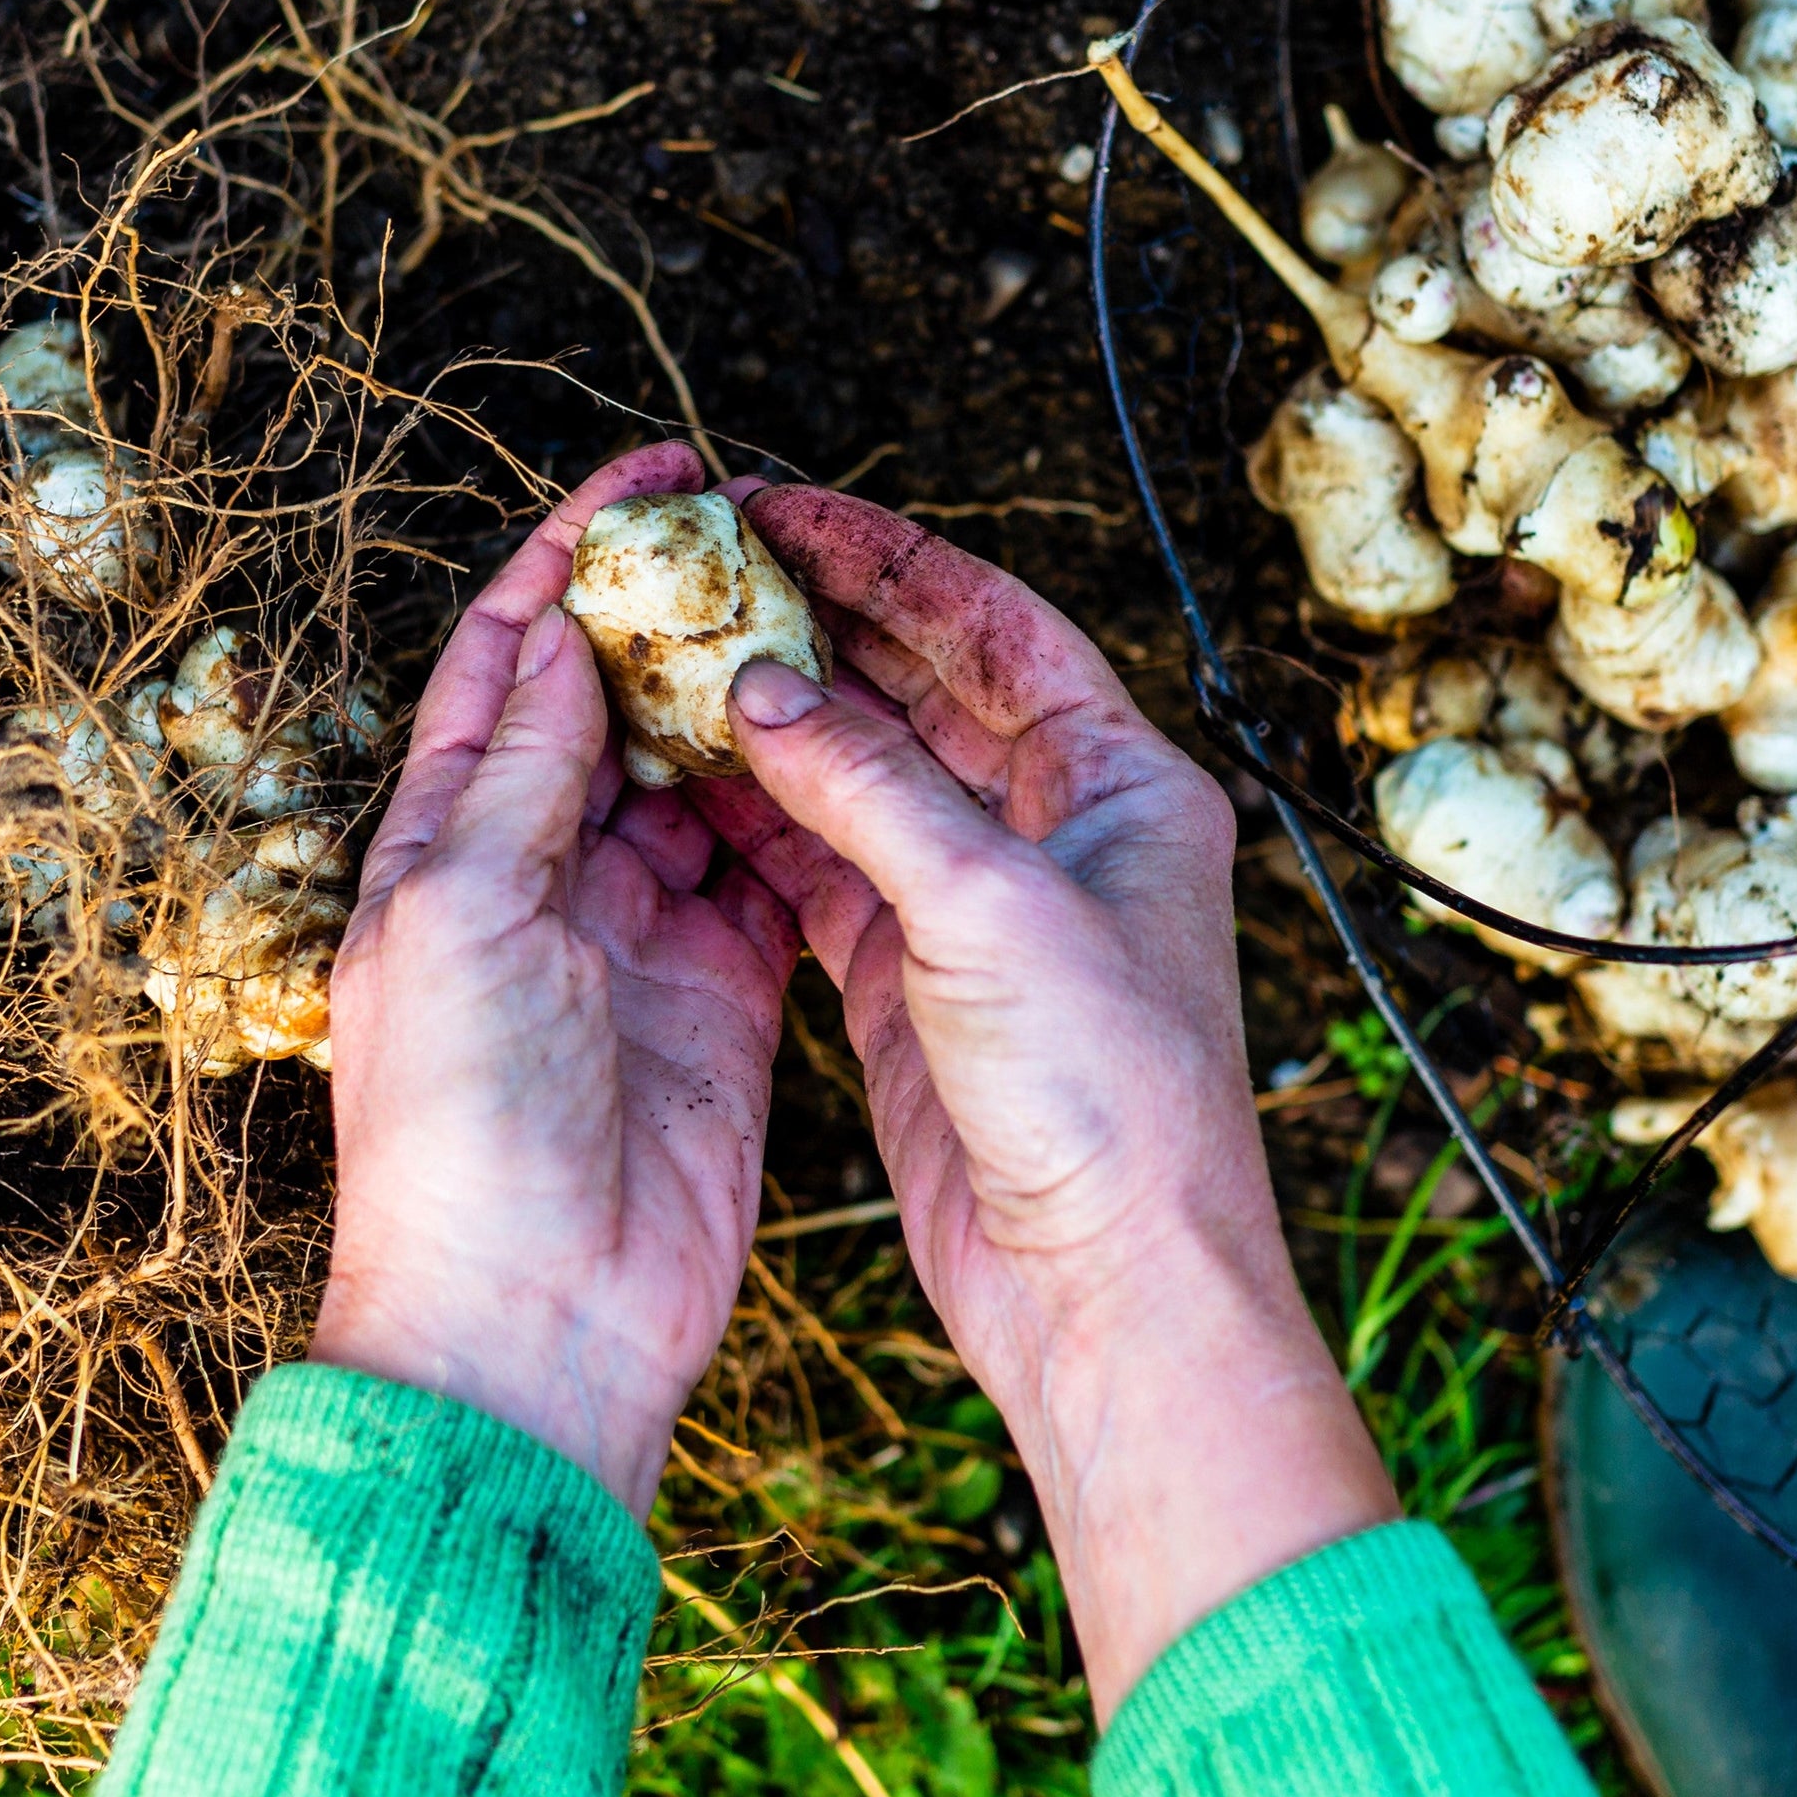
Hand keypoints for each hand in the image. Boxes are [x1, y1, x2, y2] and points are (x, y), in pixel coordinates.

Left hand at [315, 442, 799, 1511]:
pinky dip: (804, 810)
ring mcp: (634, 938)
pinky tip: (846, 748)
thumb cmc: (457, 1133)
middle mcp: (536, 881)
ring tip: (820, 620)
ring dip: (748, 702)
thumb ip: (519, 776)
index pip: (509, 666)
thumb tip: (562, 642)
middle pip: (612, 707)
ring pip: (700, 781)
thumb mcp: (461, 917)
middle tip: (763, 534)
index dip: (570, 559)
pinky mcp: (722, 998)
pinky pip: (769, 877)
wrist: (532, 1320)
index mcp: (444, 849)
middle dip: (675, 614)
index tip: (651, 479)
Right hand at [694, 491, 1393, 1714]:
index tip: (776, 507)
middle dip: (821, 625)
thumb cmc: (1107, 1099)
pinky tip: (688, 782)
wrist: (1113, 1289)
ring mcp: (988, 912)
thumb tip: (765, 691)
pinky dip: (764, 828)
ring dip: (780, 725)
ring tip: (673, 658)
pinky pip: (831, 874)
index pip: (994, 623)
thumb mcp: (986, 912)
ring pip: (870, 782)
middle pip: (927, 689)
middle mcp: (1063, 834)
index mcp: (1124, 785)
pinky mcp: (922, 989)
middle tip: (707, 568)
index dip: (886, 558)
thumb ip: (869, 791)